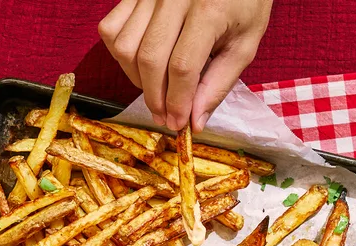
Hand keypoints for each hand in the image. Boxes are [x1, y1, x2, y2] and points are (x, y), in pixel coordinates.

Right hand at [99, 0, 272, 131]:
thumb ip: (219, 84)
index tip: (178, 123)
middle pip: (149, 60)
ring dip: (136, 78)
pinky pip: (111, 28)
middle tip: (165, 116)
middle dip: (155, 98)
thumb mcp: (245, 44)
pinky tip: (141, 63)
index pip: (181, 67)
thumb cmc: (244, 3)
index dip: (177, 102)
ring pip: (124, 46)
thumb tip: (194, 122)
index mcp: (208, 10)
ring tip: (156, 89)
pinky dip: (121, 54)